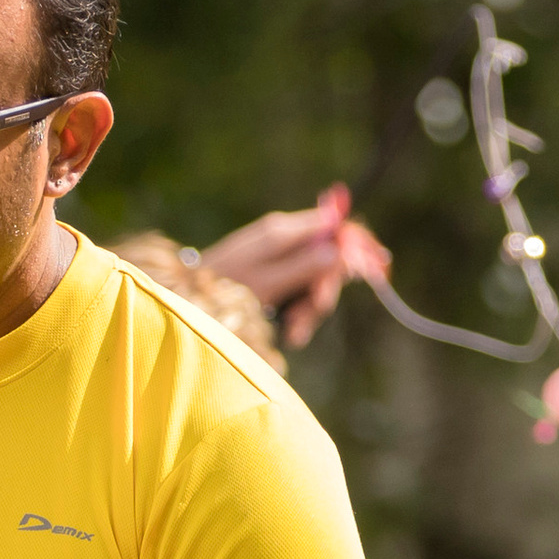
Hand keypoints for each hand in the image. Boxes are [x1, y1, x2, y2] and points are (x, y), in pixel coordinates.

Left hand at [202, 189, 391, 348]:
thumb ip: (304, 264)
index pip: (334, 224)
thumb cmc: (221, 293)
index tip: (378, 269)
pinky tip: (288, 334)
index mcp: (282, 232)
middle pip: (327, 258)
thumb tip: (339, 248)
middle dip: (324, 291)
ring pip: (314, 281)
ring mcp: (277, 260)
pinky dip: (297, 314)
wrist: (181, 305)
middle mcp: (282, 240)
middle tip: (308, 317)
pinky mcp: (271, 280)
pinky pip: (297, 294)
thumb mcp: (267, 282)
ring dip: (310, 310)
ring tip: (292, 334)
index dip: (357, 246)